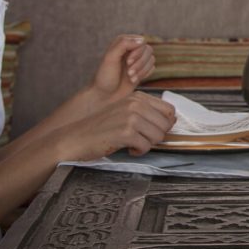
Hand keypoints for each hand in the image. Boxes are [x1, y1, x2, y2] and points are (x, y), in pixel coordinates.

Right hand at [57, 92, 175, 160]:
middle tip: (140, 139)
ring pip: (158, 136)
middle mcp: (136, 104)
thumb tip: (173, 120)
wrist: (75, 139)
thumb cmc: (102, 128)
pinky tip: (127, 148)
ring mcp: (131, 117)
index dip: (165, 124)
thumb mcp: (125, 111)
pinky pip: (146, 146)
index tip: (152, 130)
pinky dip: (138, 151)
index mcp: (138, 97)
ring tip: (132, 143)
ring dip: (147, 144)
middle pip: (166, 125)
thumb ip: (147, 112)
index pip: (169, 110)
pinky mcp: (125, 133)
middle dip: (155, 136)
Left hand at [89, 35, 154, 103]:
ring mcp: (137, 60)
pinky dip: (144, 74)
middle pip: (148, 50)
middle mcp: (131, 49)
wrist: (105, 95)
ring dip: (141, 70)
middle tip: (128, 73)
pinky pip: (152, 67)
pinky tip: (134, 80)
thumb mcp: (110, 58)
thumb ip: (124, 44)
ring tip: (130, 77)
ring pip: (151, 59)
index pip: (141, 41)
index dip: (138, 52)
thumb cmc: (105, 77)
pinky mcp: (142, 69)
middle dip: (139, 63)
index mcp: (123, 42)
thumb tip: (142, 40)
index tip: (128, 62)